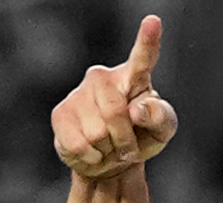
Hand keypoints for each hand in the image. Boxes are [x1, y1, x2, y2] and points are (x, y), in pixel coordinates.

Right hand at [51, 15, 176, 179]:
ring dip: (108, 150)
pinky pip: (79, 144)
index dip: (147, 41)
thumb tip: (137, 110)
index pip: (142, 58)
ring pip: (97, 134)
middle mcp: (103, 78)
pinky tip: (92, 151)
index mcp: (134, 77)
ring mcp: (79, 94)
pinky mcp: (61, 114)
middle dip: (125, 140)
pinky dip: (91, 158)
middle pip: (115, 113)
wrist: (112, 161)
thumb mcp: (161, 131)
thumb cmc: (140, 138)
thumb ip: (160, 117)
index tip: (153, 22)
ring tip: (109, 145)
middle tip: (127, 147)